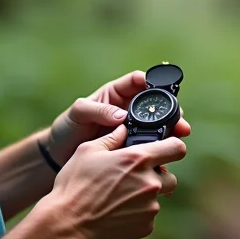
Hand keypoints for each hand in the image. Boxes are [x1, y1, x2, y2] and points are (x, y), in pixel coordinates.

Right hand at [38, 125, 187, 238]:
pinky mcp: (145, 227)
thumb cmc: (75, 184)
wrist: (68, 224)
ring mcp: (150, 207)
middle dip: (157, 176)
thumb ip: (111, 138)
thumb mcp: (88, 151)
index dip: (173, 147)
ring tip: (118, 197)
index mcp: (138, 159)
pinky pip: (147, 216)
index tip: (166, 150)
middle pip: (171, 177)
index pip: (177, 148)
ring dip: (144, 196)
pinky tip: (115, 212)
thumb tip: (123, 128)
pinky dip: (136, 214)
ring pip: (157, 198)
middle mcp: (150, 183)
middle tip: (135, 178)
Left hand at [46, 70, 191, 164]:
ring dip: (170, 130)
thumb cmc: (68, 128)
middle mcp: (128, 110)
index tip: (158, 87)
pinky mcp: (132, 148)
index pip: (137, 81)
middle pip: (155, 105)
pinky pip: (150, 147)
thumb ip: (97, 111)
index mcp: (115, 95)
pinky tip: (166, 157)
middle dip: (170, 110)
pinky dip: (159, 151)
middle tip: (179, 119)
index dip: (150, 80)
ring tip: (179, 136)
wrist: (60, 155)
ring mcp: (132, 130)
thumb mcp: (77, 114)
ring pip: (158, 126)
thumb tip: (121, 115)